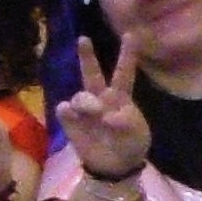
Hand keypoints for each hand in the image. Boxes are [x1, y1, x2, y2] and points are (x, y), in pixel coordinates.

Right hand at [54, 38, 151, 181]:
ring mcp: (84, 110)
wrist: (115, 166)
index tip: (131, 34)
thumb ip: (125, 122)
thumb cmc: (130, 145)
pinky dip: (69, 111)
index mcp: (121, 98)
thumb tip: (105, 115)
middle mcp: (100, 98)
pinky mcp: (71, 121)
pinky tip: (73, 115)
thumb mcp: (137, 134)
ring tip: (95, 114)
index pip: (124, 72)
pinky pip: (65, 109)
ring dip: (87, 103)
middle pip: (91, 74)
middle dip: (87, 56)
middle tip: (84, 39)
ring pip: (80, 95)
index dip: (127, 55)